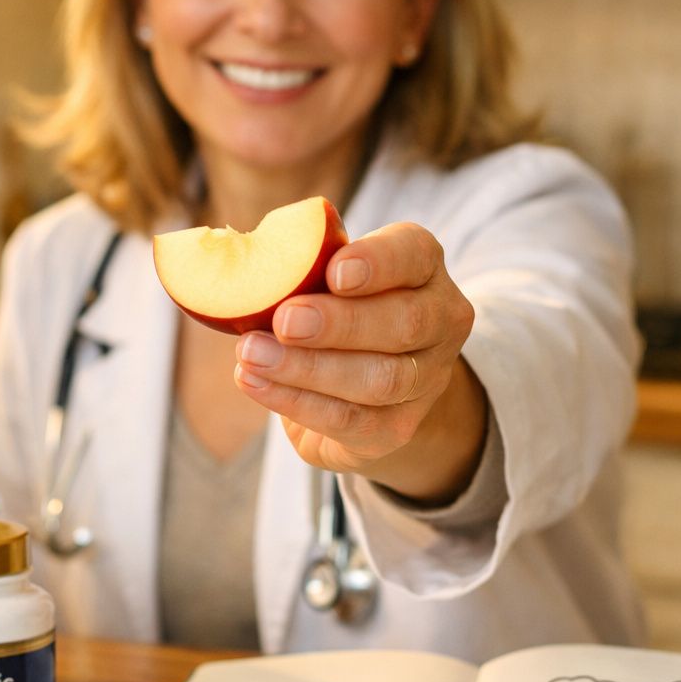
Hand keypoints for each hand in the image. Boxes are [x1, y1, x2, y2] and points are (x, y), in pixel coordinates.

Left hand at [233, 222, 485, 499]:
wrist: (362, 387)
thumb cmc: (332, 308)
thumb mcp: (323, 276)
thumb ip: (300, 266)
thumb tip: (241, 258)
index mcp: (422, 267)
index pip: (414, 254)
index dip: (378, 262)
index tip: (334, 272)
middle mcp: (439, 321)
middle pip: (404, 323)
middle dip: (340, 324)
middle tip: (283, 321)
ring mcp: (425, 380)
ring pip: (380, 379)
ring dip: (309, 368)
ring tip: (252, 355)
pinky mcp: (396, 427)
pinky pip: (350, 420)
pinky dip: (297, 402)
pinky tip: (255, 382)